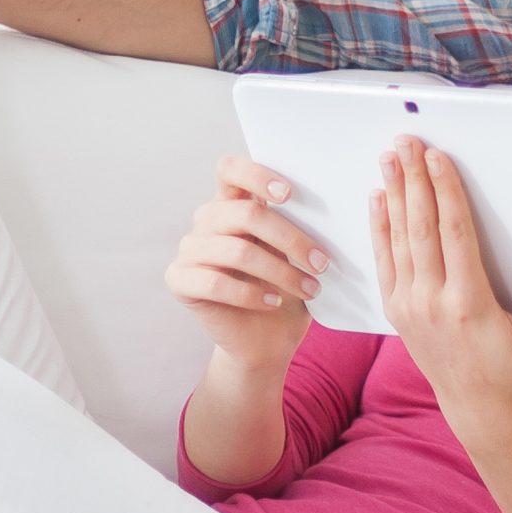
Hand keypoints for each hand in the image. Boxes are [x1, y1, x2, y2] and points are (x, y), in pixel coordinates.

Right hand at [163, 158, 327, 378]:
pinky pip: (216, 283)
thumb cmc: (284, 291)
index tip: (289, 194)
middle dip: (291, 239)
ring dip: (281, 272)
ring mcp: (190, 249)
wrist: (264, 342)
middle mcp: (207, 221)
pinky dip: (251, 294)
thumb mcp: (294, 256)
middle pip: (246, 214)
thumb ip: (298, 227)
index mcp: (232, 204)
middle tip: (322, 263)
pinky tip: (273, 302)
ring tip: (310, 289)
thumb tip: (332, 208)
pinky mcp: (180, 281)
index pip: (230, 170)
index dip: (256, 175)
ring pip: (237, 250)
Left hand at [373, 138, 511, 445]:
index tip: (438, 159)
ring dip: (394, 195)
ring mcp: (410, 307)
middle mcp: (432, 303)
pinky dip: (380, 228)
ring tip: (390, 158)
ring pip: (398, 240)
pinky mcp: (398, 312)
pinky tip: (379, 200)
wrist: (479, 415)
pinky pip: (385, 262)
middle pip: (420, 228)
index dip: (445, 193)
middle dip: (413, 181)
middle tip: (406, 142)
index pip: (454, 235)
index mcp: (469, 306)